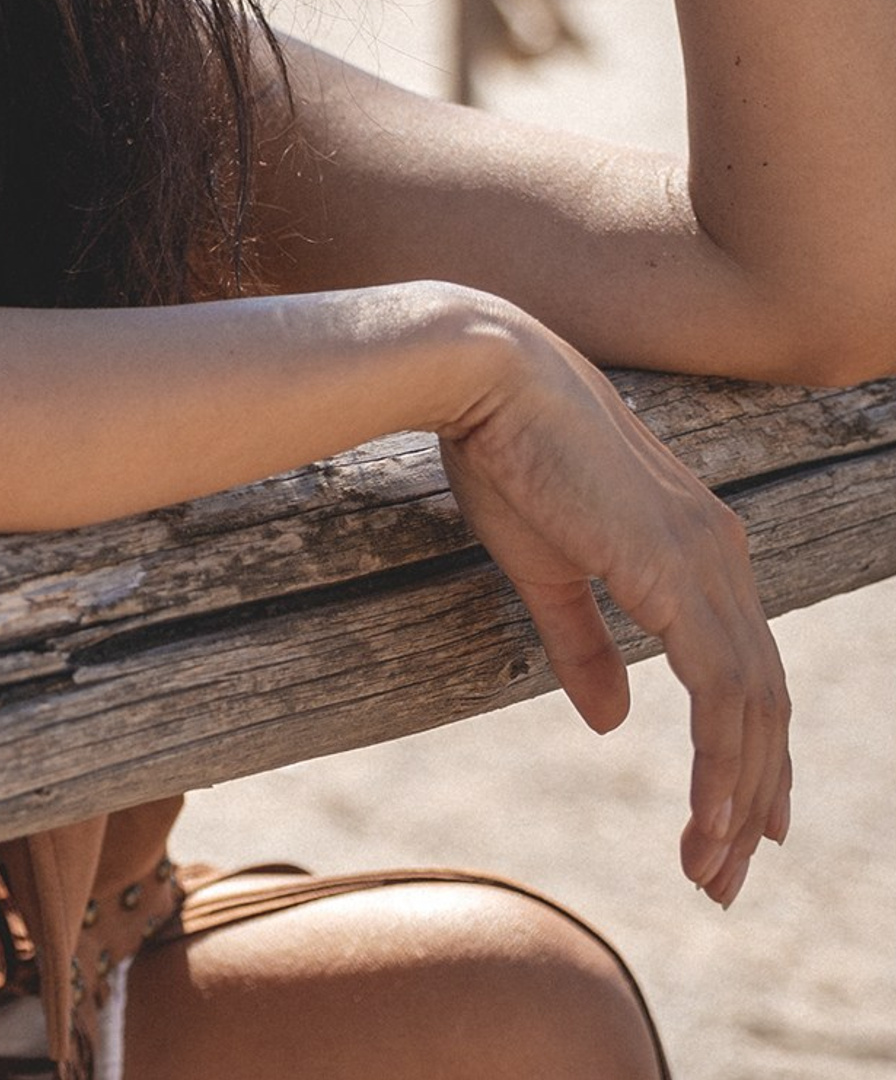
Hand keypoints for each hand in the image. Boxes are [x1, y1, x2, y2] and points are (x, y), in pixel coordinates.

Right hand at [437, 312, 790, 906]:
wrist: (483, 372)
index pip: (747, 670)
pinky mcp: (678, 573)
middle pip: (764, 701)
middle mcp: (723, 554)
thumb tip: (613, 723)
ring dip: (737, 799)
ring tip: (711, 871)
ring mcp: (709, 561)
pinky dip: (721, 767)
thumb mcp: (544, 563)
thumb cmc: (501, 449)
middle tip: (723, 876)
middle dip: (750, 795)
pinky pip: (723, 695)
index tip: (740, 825)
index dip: (748, 752)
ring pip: (754, 709)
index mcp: (695, 545)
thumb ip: (582, 642)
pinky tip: (705, 821)